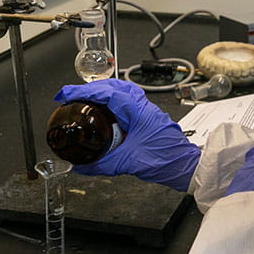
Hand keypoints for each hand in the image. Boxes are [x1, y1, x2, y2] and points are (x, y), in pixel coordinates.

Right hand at [54, 79, 200, 191]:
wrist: (186, 167)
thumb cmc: (167, 161)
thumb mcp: (128, 163)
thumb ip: (101, 165)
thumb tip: (81, 167)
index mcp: (139, 111)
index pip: (108, 92)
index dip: (84, 91)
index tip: (66, 94)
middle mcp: (144, 107)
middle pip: (114, 86)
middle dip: (90, 88)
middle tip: (72, 96)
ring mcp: (147, 112)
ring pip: (122, 92)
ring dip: (102, 93)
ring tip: (85, 101)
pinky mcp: (148, 119)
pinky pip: (127, 103)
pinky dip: (112, 103)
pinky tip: (104, 114)